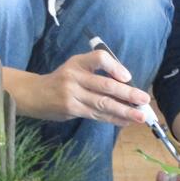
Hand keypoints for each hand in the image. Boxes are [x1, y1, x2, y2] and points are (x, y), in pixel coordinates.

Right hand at [18, 50, 149, 125]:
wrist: (35, 94)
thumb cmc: (62, 80)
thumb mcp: (75, 67)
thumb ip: (97, 72)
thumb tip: (127, 84)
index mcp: (78, 62)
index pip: (99, 59)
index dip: (115, 67)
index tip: (128, 77)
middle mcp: (75, 76)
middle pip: (105, 85)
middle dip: (128, 94)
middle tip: (144, 99)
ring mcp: (72, 94)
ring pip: (103, 103)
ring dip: (124, 111)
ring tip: (140, 116)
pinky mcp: (71, 109)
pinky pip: (96, 115)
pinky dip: (113, 118)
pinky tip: (126, 121)